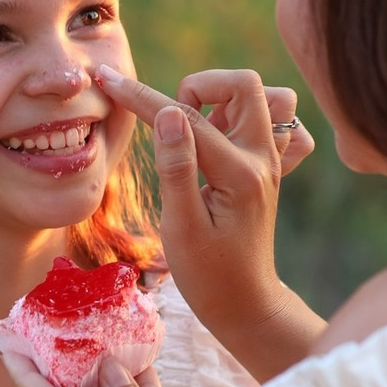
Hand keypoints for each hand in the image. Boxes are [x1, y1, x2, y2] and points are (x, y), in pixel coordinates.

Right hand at [97, 65, 295, 312]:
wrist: (246, 305)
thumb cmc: (208, 276)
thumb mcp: (181, 228)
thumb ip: (176, 168)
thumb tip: (167, 112)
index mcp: (238, 174)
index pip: (188, 118)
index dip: (143, 98)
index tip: (109, 81)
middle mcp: (263, 160)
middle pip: (244, 85)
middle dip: (200, 88)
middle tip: (174, 123)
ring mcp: (271, 163)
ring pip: (266, 99)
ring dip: (227, 101)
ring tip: (201, 131)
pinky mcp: (270, 170)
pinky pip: (277, 125)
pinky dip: (251, 120)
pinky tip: (226, 142)